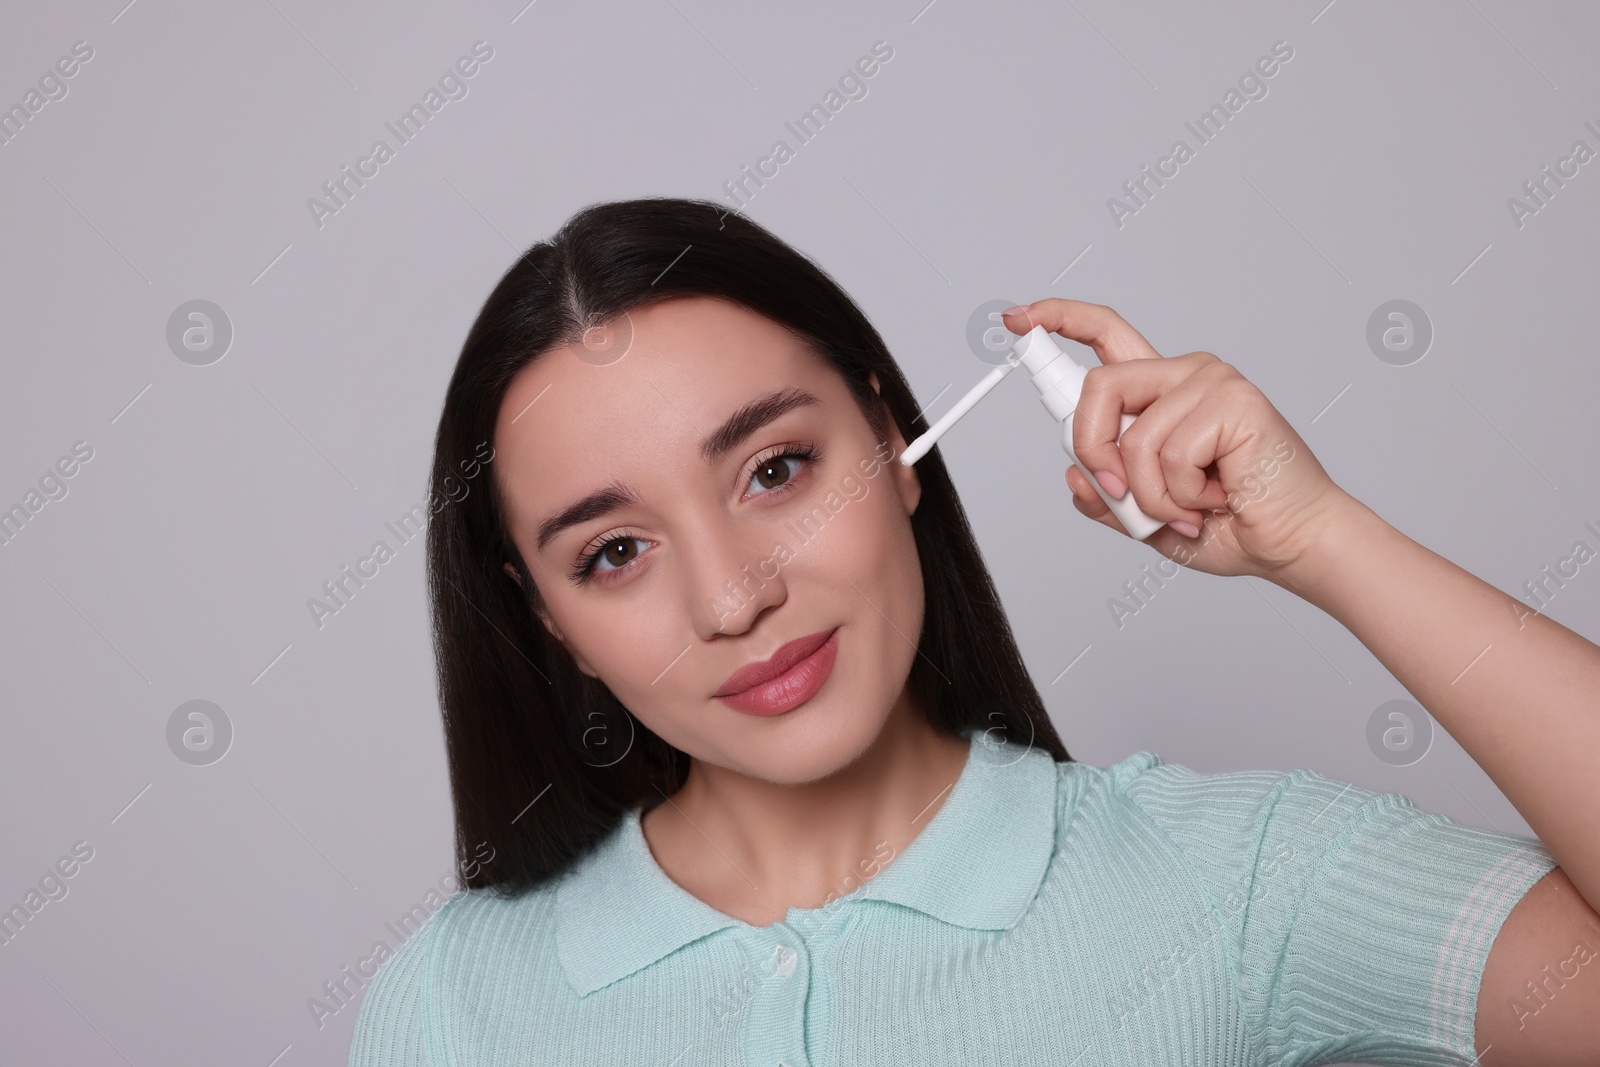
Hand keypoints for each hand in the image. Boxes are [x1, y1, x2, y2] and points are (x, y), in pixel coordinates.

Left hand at [1002, 298, 1355, 582]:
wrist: (1292, 544)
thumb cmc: (1234, 525)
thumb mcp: (1147, 518)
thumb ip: (1108, 498)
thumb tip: (1073, 474)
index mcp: (1162, 394)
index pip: (1104, 338)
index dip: (1058, 320)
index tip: (1017, 319)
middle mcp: (1185, 375)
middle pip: (1098, 386)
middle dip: (1093, 450)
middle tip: (1122, 494)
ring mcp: (1211, 382)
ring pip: (1132, 436)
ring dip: (1151, 494)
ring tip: (1190, 506)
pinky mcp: (1233, 401)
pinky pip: (1168, 453)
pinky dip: (1180, 494)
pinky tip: (1214, 497)